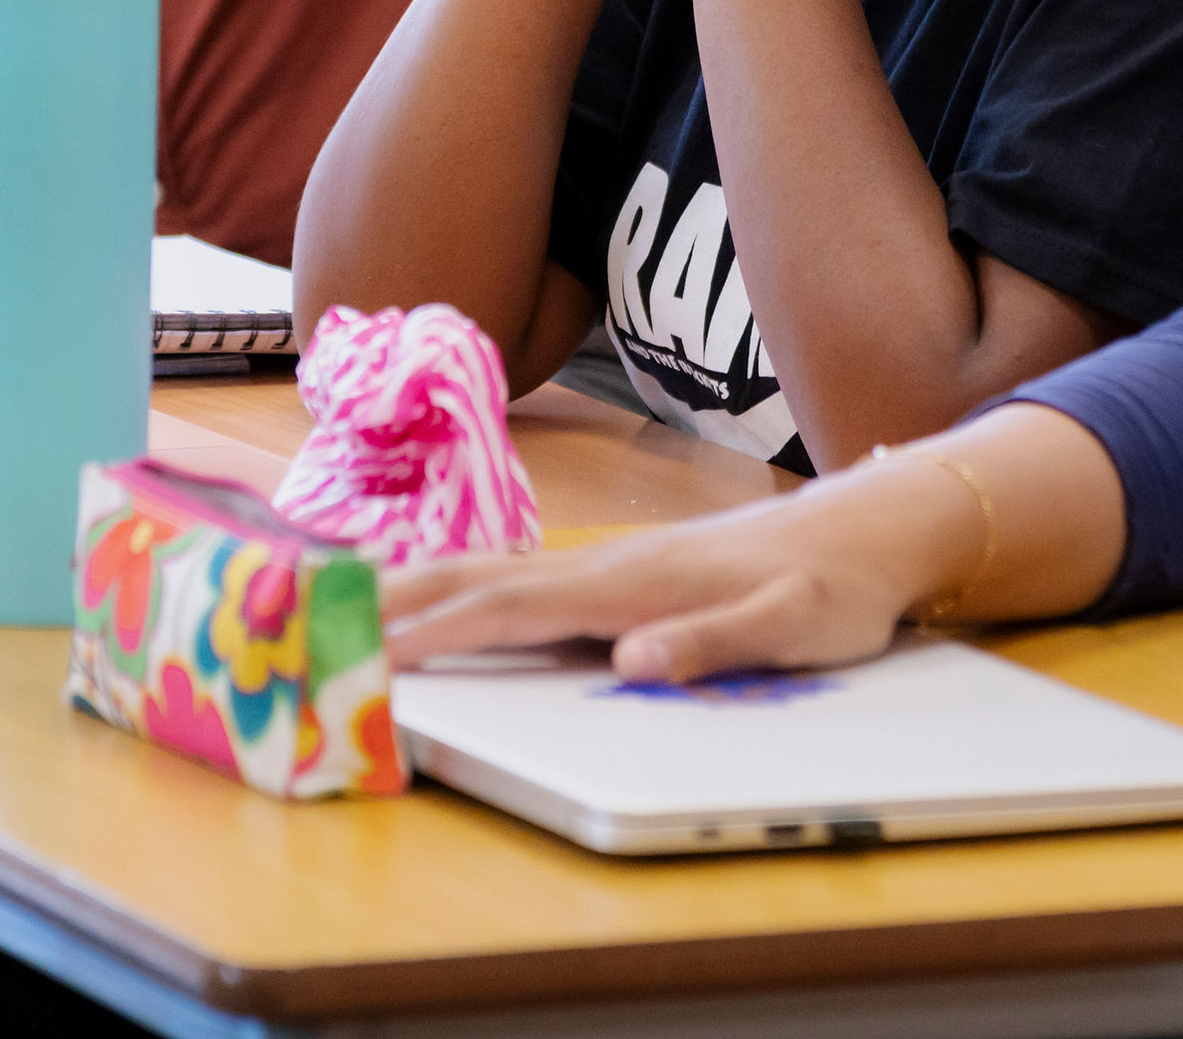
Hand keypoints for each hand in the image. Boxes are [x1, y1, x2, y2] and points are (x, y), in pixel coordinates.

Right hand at [383, 481, 943, 682]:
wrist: (868, 526)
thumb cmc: (833, 587)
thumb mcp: (794, 628)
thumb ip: (715, 641)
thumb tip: (633, 656)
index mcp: (634, 583)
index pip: (516, 608)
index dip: (443, 630)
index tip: (374, 644)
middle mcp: (606, 565)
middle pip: (479, 579)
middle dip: (396, 598)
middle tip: (314, 617)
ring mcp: (606, 563)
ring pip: (489, 573)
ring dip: (413, 587)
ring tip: (341, 602)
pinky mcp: (614, 571)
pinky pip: (514, 581)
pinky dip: (455, 588)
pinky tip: (431, 599)